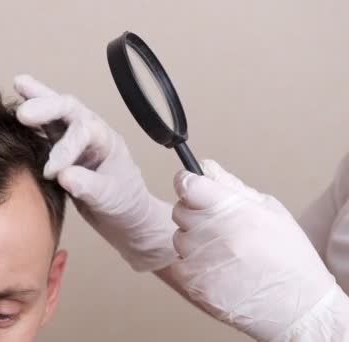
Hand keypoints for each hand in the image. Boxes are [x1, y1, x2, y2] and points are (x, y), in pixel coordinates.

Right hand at [13, 74, 176, 270]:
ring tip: (18, 83)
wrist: (125, 216)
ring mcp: (75, 138)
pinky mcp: (61, 148)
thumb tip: (62, 175)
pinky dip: (32, 118)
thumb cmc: (123, 204)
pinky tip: (15, 110)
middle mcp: (90, 132)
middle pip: (69, 109)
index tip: (51, 172)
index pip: (82, 133)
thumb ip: (88, 186)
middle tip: (24, 114)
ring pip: (56, 112)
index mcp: (106, 141)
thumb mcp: (109, 198)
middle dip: (47, 106)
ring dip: (37, 98)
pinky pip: (46, 128)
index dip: (64, 149)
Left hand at [171, 160, 348, 340]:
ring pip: (179, 237)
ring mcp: (200, 258)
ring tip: (224, 252)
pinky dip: (192, 265)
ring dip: (194, 241)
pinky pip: (179, 263)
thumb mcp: (270, 210)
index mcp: (232, 209)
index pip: (188, 184)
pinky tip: (217, 269)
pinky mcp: (193, 282)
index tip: (189, 185)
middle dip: (194, 214)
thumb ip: (231, 186)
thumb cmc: (288, 256)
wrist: (297, 306)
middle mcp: (212, 232)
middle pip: (180, 210)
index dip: (186, 182)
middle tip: (219, 227)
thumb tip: (204, 167)